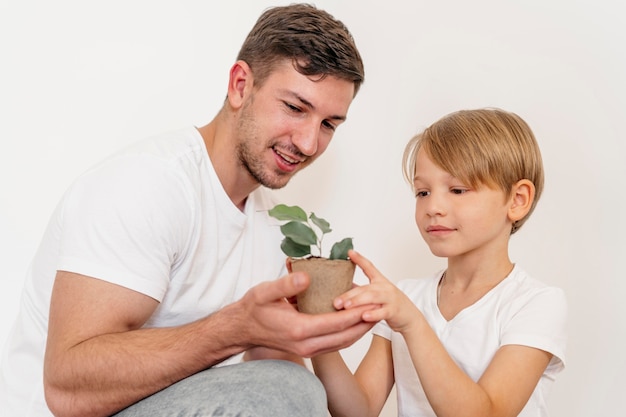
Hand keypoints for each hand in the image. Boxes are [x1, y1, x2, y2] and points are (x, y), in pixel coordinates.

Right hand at [236, 270, 375, 357]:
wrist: (241, 329)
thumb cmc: (253, 309)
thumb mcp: (265, 291)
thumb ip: (286, 284)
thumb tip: (306, 276)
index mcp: (299, 329)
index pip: (336, 322)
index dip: (356, 313)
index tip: (371, 303)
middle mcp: (306, 344)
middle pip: (345, 336)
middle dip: (364, 323)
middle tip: (380, 309)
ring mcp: (307, 349)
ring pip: (342, 343)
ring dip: (359, 330)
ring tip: (374, 316)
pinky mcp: (307, 349)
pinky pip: (334, 344)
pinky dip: (348, 334)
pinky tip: (355, 323)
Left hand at [334, 250, 418, 333]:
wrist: (410, 316)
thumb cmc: (390, 305)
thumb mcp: (377, 294)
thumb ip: (363, 292)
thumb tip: (341, 290)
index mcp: (380, 281)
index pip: (369, 267)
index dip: (359, 259)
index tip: (350, 252)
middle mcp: (385, 287)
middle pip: (366, 288)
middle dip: (350, 295)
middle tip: (336, 301)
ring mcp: (390, 298)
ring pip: (373, 298)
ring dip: (358, 302)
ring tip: (346, 306)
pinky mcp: (394, 310)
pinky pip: (383, 312)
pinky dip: (373, 314)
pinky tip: (364, 316)